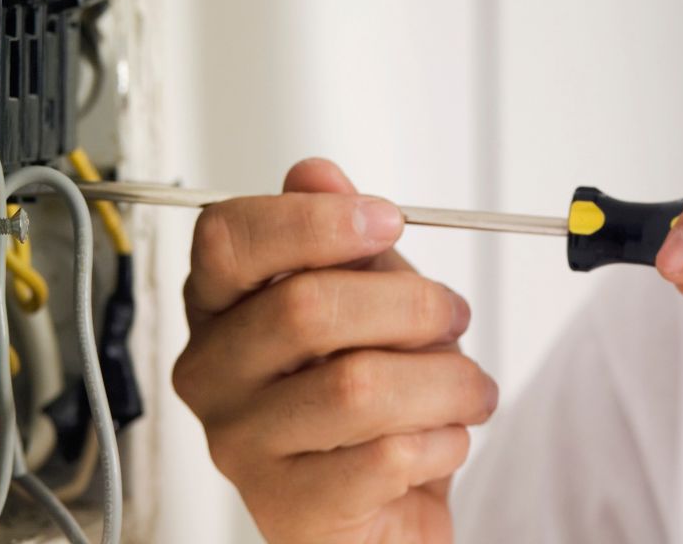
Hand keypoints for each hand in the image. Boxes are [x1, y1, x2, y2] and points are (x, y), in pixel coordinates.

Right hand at [173, 159, 497, 542]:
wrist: (383, 498)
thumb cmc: (369, 379)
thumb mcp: (364, 288)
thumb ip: (337, 231)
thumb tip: (314, 172)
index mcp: (219, 303)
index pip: (230, 238)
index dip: (314, 221)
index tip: (388, 220)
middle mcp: (212, 372)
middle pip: (305, 307)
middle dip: (409, 304)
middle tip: (454, 314)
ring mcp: (241, 446)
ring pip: (357, 386)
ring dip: (444, 379)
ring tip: (470, 387)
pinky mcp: (288, 511)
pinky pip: (385, 457)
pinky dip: (441, 441)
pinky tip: (444, 439)